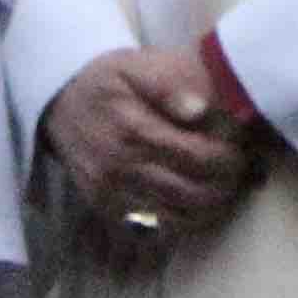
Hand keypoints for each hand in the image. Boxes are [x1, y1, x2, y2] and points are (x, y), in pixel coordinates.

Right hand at [41, 46, 262, 269]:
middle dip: (226, 185)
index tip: (240, 148)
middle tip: (239, 170)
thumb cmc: (105, 82)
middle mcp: (121, 168)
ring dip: (209, 207)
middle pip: (193, 193)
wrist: (57, 103)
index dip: (229, 157)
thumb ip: (168, 84)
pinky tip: (193, 205)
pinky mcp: (105, 209)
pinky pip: (152, 231)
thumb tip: (199, 110)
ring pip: (177, 218)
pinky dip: (181, 223)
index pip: (199, 157)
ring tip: (223, 187)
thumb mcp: (134, 66)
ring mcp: (112, 194)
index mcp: (134, 130)